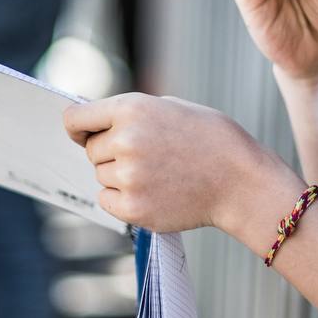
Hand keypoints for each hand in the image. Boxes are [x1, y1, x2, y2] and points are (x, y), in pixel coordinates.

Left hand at [64, 92, 277, 233]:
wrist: (241, 180)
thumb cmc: (210, 140)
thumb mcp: (170, 108)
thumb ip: (130, 114)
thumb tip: (93, 125)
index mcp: (132, 108)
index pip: (75, 118)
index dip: (78, 127)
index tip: (81, 134)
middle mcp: (125, 140)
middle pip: (91, 150)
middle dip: (111, 151)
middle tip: (148, 155)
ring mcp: (128, 176)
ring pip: (101, 176)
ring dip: (119, 175)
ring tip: (158, 173)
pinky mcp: (133, 208)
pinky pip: (106, 200)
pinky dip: (122, 199)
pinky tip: (153, 191)